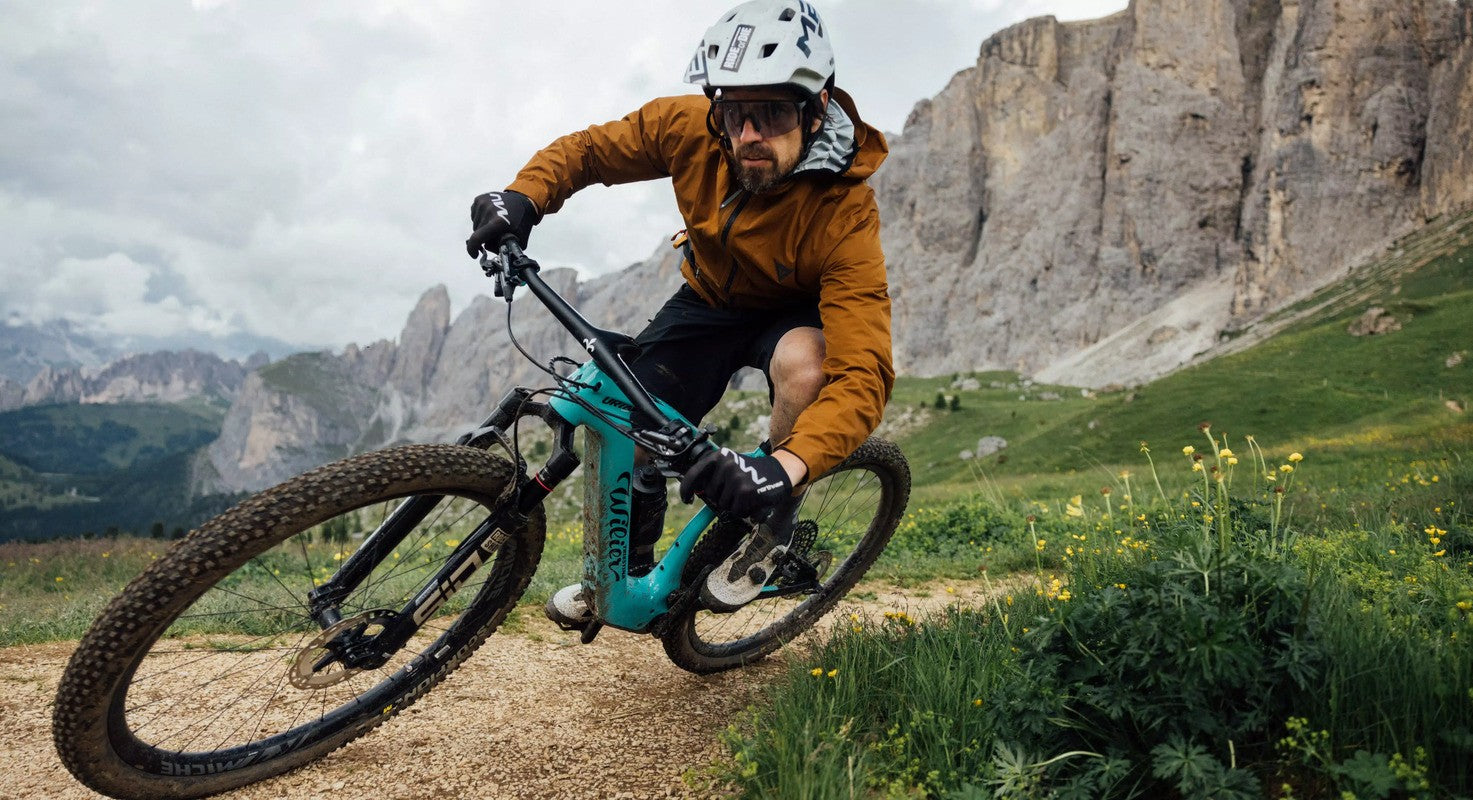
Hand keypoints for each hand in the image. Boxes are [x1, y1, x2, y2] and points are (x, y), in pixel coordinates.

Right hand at [465, 190, 538, 256]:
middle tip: (495, 235)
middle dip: (484, 238)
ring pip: (475, 224)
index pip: (477, 238)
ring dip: (482, 228)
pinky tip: (491, 216)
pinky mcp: (480, 198)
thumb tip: (487, 249)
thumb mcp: (519, 239)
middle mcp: (489, 210)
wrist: (523, 201)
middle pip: (477, 232)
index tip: (475, 254)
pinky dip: (480, 219)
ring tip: (495, 224)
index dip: (472, 249)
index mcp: (499, 222)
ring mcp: (483, 203)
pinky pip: (474, 215)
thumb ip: (504, 248)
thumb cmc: (521, 222)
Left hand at [678, 446, 792, 517]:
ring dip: (734, 505)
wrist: (781, 471)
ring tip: (746, 495)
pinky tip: (753, 501)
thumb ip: (713, 476)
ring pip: (723, 505)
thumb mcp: (731, 465)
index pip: (694, 474)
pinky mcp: (746, 491)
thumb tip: (695, 492)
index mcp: (719, 456)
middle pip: (710, 495)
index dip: (686, 489)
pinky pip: (736, 511)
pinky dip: (744, 511)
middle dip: (721, 498)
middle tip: (737, 491)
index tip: (687, 499)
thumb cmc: (753, 472)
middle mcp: (726, 464)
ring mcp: (736, 478)